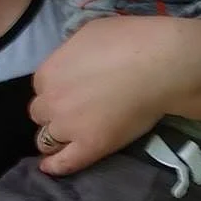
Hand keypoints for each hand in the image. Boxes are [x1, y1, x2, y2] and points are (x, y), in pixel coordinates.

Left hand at [28, 17, 177, 173]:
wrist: (159, 65)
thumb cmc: (129, 40)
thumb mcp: (88, 33)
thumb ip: (71, 52)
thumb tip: (73, 61)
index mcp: (49, 72)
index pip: (42, 86)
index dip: (57, 88)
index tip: (71, 89)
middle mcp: (52, 101)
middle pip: (40, 113)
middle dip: (54, 111)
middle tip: (76, 109)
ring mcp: (69, 127)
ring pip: (47, 139)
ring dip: (55, 136)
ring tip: (69, 137)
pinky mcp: (90, 147)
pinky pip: (64, 163)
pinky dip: (55, 166)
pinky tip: (50, 167)